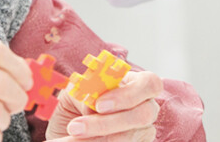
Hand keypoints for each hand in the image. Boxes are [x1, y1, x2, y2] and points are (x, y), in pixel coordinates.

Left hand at [45, 70, 162, 140]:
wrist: (70, 130)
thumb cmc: (76, 106)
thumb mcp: (77, 93)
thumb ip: (87, 91)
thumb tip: (91, 104)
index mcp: (134, 84)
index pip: (150, 83)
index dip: (128, 94)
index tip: (98, 104)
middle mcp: (146, 108)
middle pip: (143, 115)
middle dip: (107, 123)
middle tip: (76, 127)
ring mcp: (143, 132)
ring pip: (128, 138)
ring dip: (96, 138)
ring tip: (71, 135)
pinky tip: (76, 141)